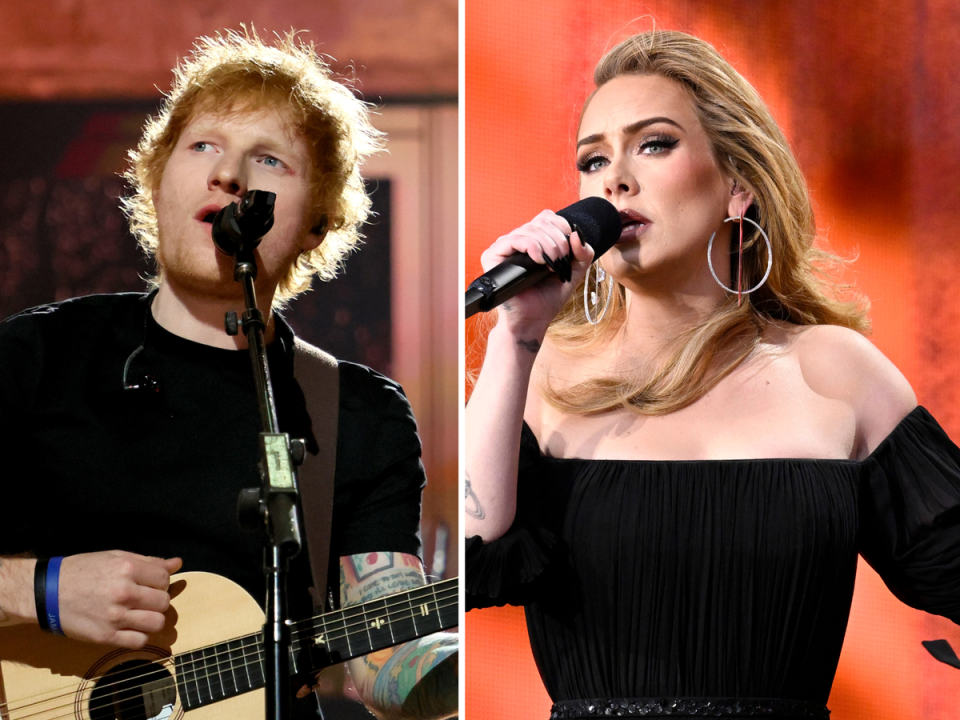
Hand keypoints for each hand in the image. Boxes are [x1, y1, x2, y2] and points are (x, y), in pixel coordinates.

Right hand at [57, 550, 181, 648]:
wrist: (47, 592)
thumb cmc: (82, 571)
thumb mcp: (115, 557)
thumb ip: (149, 562)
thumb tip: (177, 563)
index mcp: (127, 569)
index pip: (165, 579)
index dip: (160, 581)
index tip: (149, 584)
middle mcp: (124, 592)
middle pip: (164, 602)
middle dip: (157, 600)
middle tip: (143, 599)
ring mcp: (116, 616)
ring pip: (157, 623)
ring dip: (152, 619)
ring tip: (139, 614)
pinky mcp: (106, 636)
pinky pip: (139, 641)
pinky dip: (139, 636)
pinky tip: (129, 628)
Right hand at [479, 210, 594, 337]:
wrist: (533, 319)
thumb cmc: (549, 297)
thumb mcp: (575, 272)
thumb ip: (583, 252)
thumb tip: (577, 233)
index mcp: (534, 240)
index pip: (547, 217)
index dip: (562, 227)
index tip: (570, 248)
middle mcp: (517, 241)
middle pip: (540, 222)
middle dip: (557, 240)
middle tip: (561, 261)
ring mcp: (504, 247)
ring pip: (529, 229)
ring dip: (547, 245)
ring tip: (552, 265)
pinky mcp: (492, 256)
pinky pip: (514, 239)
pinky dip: (532, 247)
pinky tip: (539, 261)